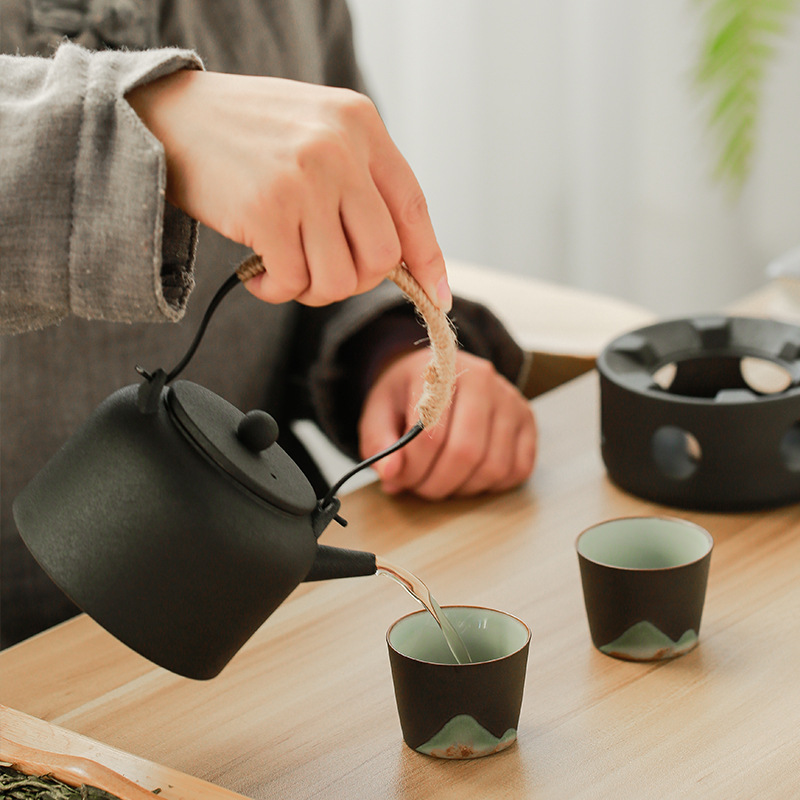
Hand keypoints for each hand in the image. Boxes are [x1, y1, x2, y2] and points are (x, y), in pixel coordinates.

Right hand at [126, 69, 450, 310]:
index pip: (413, 207)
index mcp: (361, 124)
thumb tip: (399, 255)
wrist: (168, 116)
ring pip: (341, 278)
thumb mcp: (315, 131)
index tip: (436, 294)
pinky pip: (295, 281)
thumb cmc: (245, 133)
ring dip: (314, 290)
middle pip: (383, 255)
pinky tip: (258, 272)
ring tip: (286, 270)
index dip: (428, 259)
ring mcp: (305, 179)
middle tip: (323, 274)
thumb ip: (358, 179)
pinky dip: (277, 290)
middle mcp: (340, 148)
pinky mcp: (267, 211)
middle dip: (356, 281)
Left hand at [358, 350, 536, 498]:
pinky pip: (518, 469)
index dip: (411, 469)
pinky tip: (469, 475)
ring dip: (462, 488)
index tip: (397, 479)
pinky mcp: (527, 420)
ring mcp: (510, 399)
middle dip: (436, 484)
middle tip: (419, 486)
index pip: (429, 434)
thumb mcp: (378, 412)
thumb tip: (391, 473)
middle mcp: (482, 378)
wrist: (435, 375)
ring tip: (441, 481)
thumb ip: (378, 443)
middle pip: (465, 452)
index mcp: (439, 369)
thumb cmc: (406, 396)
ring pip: (493, 466)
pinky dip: (492, 485)